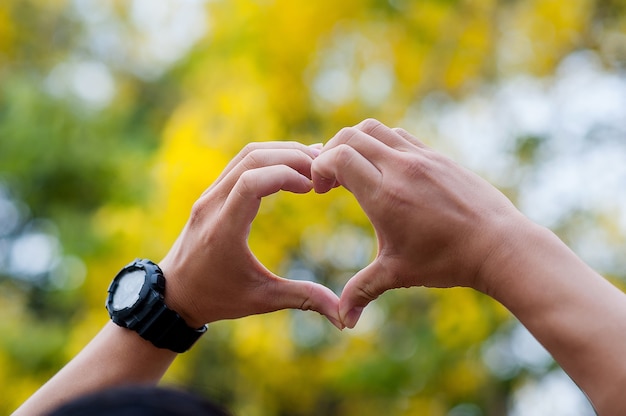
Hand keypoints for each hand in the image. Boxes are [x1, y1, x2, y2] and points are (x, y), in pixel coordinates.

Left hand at [159, 142, 342, 328]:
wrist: (174, 294)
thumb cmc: (217, 298)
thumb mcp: (261, 300)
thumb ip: (302, 299)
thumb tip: (344, 316)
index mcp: (223, 230)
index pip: (252, 182)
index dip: (286, 175)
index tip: (313, 188)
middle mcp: (212, 205)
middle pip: (252, 159)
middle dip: (291, 157)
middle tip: (323, 169)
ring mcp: (209, 195)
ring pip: (246, 155)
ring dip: (281, 152)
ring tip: (313, 163)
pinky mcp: (212, 193)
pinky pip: (241, 163)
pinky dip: (269, 158)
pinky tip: (292, 166)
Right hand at [312, 119, 524, 327]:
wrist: (499, 246)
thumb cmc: (447, 261)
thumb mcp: (398, 274)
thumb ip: (362, 292)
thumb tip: (343, 322)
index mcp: (385, 195)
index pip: (339, 156)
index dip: (320, 167)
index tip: (321, 191)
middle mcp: (401, 168)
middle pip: (351, 134)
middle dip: (330, 151)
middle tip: (331, 180)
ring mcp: (422, 157)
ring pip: (376, 128)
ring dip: (356, 142)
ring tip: (355, 170)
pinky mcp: (438, 156)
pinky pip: (400, 136)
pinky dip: (381, 144)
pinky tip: (385, 171)